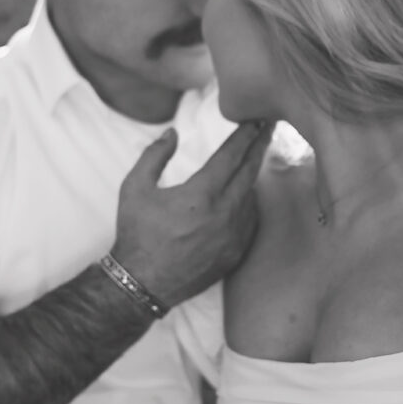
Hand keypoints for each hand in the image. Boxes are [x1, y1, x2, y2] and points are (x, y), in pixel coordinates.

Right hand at [111, 121, 272, 306]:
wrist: (143, 282)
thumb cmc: (137, 234)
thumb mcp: (134, 188)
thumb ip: (154, 155)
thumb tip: (172, 133)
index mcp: (201, 195)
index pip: (231, 156)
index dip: (245, 136)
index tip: (255, 121)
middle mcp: (224, 214)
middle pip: (250, 172)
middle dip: (259, 146)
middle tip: (268, 128)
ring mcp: (233, 236)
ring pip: (252, 197)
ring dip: (253, 176)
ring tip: (255, 158)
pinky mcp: (235, 253)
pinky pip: (250, 221)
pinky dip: (249, 204)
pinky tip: (245, 195)